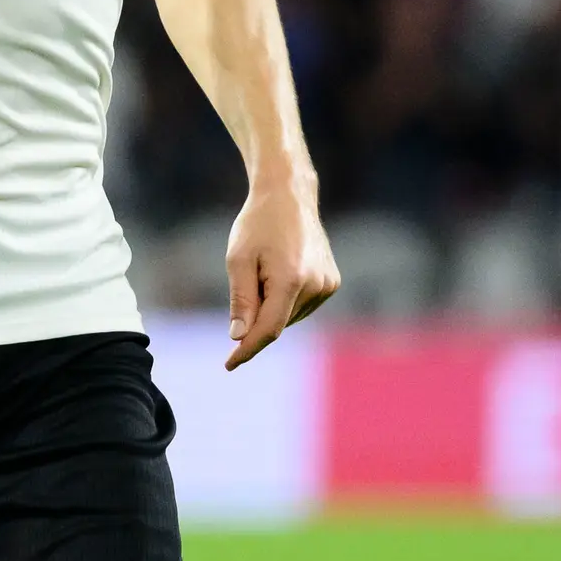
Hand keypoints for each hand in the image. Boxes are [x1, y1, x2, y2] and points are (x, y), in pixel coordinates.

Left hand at [223, 181, 338, 369]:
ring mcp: (327, 285)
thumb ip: (241, 300)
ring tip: (267, 269)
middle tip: (248, 279)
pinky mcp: (332, 283)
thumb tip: (238, 337)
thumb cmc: (257, 225)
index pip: (268, 330)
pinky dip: (285, 302)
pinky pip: (301, 306)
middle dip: (256, 317)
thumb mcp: (238, 260)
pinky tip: (281, 273)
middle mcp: (315, 286)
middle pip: (277, 323)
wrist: (289, 196)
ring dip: (271, 308)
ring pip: (288, 317)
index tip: (229, 364)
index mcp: (291, 280)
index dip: (247, 349)